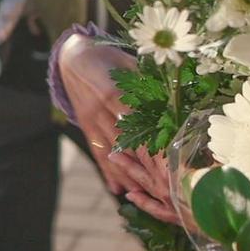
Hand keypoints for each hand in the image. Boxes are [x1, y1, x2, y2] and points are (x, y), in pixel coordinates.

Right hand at [57, 36, 188, 224]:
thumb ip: (151, 86)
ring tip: (147, 195)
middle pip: (128, 144)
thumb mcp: (132, 66)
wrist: (73, 55)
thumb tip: (176, 103)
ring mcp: (91, 119)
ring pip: (113, 153)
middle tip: (166, 188)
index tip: (173, 166)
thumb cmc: (111, 57)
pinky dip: (107, 171)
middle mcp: (102, 109)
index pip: (142, 127)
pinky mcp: (85, 126)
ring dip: (130, 175)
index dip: (156, 148)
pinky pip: (97, 152)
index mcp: (116, 91)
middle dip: (148, 168)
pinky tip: (117, 188)